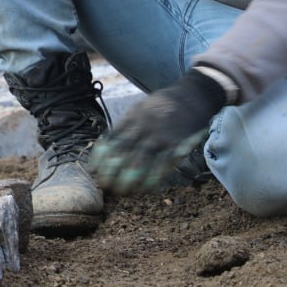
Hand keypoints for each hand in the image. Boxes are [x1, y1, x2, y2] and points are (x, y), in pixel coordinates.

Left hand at [91, 69, 227, 193]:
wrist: (193, 95)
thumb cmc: (162, 105)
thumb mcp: (139, 108)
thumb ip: (125, 126)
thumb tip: (106, 145)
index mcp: (131, 119)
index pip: (110, 141)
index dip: (100, 159)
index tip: (93, 171)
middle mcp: (143, 128)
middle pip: (122, 154)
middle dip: (111, 172)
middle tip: (105, 186)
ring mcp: (160, 137)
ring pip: (140, 162)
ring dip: (129, 180)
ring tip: (123, 192)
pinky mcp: (177, 146)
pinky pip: (163, 167)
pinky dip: (153, 180)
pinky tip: (145, 189)